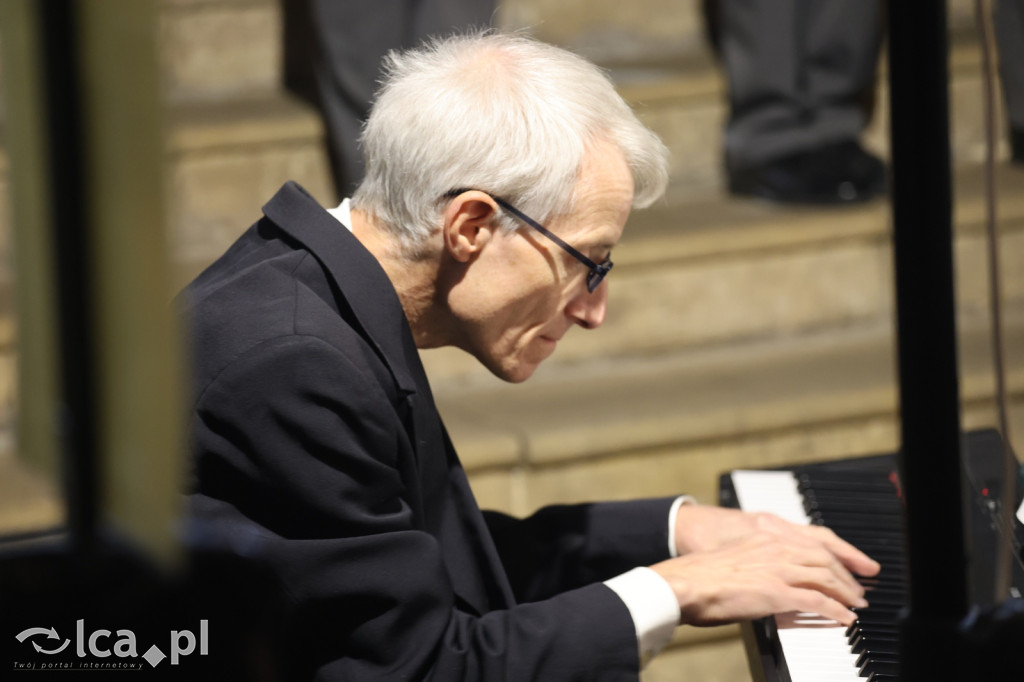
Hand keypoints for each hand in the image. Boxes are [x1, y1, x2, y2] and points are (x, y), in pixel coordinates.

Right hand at [652, 529, 875, 626]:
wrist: (683, 584)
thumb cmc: (698, 576)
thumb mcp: (733, 559)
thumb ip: (754, 563)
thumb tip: (763, 579)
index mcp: (763, 537)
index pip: (810, 543)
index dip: (834, 556)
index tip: (844, 567)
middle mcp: (774, 548)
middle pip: (823, 559)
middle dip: (845, 575)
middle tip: (857, 590)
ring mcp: (777, 570)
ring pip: (825, 577)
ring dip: (845, 593)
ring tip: (855, 605)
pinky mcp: (776, 593)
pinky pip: (817, 601)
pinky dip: (835, 610)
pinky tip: (844, 618)